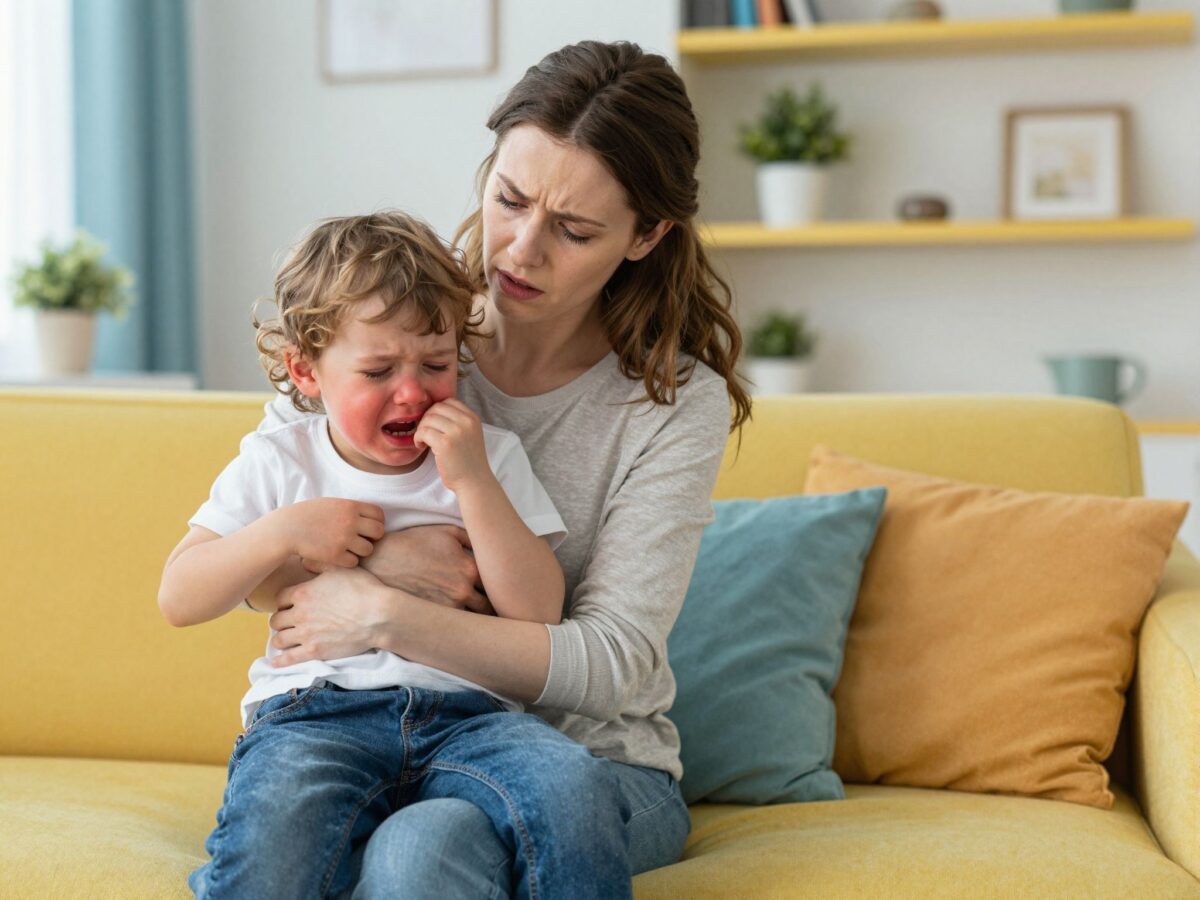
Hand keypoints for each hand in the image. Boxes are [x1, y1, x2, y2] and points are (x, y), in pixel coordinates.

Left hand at [268, 566, 394, 666]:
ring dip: (281, 639)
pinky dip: (280, 661)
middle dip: (281, 620)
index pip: (280, 598)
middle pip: (277, 620)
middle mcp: (300, 614)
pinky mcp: (314, 652)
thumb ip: (320, 564)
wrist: (379, 615)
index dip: (284, 601)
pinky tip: (277, 662)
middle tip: (288, 623)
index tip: (290, 605)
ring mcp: (306, 634)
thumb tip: (304, 561)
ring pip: (279, 640)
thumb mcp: (341, 569)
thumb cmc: (364, 589)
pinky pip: (289, 659)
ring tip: (285, 640)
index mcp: (303, 593)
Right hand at [274, 498, 384, 567]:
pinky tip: (338, 556)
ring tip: (348, 549)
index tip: (367, 528)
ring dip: (360, 551)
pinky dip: (348, 561)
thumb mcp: (332, 504)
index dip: (376, 522)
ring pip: (368, 550)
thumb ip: (351, 509)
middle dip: (372, 538)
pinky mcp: (335, 555)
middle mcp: (350, 521)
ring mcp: (343, 539)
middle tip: (360, 540)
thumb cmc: (308, 515)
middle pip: (379, 532)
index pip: (379, 515)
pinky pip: (354, 562)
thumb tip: (372, 517)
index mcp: (350, 506)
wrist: (287, 528)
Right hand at [304, 525, 492, 613]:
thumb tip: (489, 543)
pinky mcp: (434, 620)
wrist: (380, 562)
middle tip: (502, 609)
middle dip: (497, 608)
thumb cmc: (413, 544)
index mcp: (470, 568)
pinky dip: (465, 629)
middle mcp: (464, 590)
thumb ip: (471, 538)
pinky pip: (458, 629)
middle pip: (492, 606)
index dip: (505, 587)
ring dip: (483, 621)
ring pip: (478, 621)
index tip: (508, 589)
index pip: (500, 583)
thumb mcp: (444, 532)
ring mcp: (449, 608)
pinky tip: (467, 628)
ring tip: (489, 623)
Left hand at [414, 399, 489, 492]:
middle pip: (436, 408)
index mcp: (473, 418)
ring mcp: (456, 432)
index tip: (434, 424)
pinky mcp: (445, 444)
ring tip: (423, 441)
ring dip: (421, 430)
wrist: (474, 482)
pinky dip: (418, 438)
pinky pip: (423, 432)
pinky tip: (421, 446)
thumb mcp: (470, 435)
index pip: (449, 401)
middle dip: (427, 419)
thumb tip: (432, 411)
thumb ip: (458, 421)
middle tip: (426, 433)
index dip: (436, 411)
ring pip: (428, 419)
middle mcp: (466, 422)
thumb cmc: (468, 461)